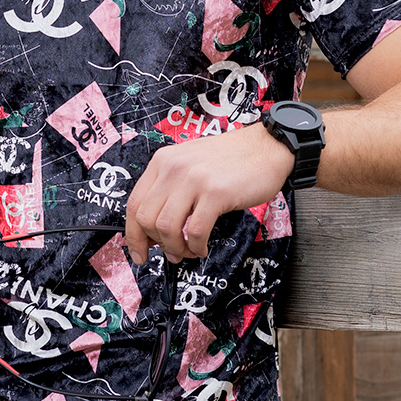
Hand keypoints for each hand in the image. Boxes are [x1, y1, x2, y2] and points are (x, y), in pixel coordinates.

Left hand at [124, 122, 293, 263]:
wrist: (267, 146)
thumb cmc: (231, 159)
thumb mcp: (190, 164)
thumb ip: (169, 189)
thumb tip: (154, 229)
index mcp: (163, 161)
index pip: (134, 203)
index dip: (133, 235)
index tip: (139, 252)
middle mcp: (174, 168)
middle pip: (146, 218)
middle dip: (155, 245)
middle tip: (170, 254)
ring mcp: (194, 179)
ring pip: (166, 228)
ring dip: (175, 248)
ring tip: (189, 251)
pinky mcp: (216, 193)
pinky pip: (195, 231)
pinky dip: (196, 247)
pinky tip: (203, 247)